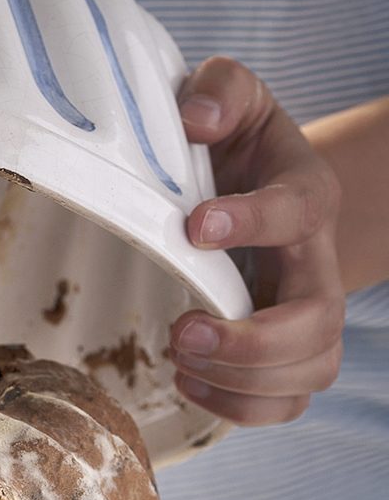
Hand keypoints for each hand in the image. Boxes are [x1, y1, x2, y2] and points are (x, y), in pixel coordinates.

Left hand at [169, 56, 344, 425]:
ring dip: (242, 382)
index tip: (195, 225)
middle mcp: (315, 261)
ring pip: (311, 370)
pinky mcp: (282, 351)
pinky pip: (286, 402)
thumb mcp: (231, 96)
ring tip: (180, 357)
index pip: (297, 210)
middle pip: (319, 319)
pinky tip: (188, 383)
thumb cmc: (237, 143)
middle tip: (184, 332)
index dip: (253, 221)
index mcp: (303, 194)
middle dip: (252, 340)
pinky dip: (241, 409)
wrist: (259, 183)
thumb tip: (195, 117)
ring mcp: (305, 312)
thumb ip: (219, 90)